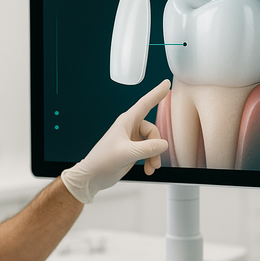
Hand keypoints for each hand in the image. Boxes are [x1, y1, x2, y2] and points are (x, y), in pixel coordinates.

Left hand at [61, 80, 170, 203]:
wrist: (93, 176)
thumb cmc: (102, 161)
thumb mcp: (126, 153)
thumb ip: (147, 148)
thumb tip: (163, 144)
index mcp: (126, 122)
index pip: (145, 104)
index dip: (157, 93)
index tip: (166, 84)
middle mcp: (130, 128)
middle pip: (153, 131)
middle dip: (156, 147)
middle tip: (154, 160)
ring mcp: (132, 140)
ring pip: (153, 143)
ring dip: (154, 156)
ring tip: (151, 167)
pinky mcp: (133, 150)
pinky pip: (149, 152)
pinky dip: (151, 161)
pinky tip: (148, 169)